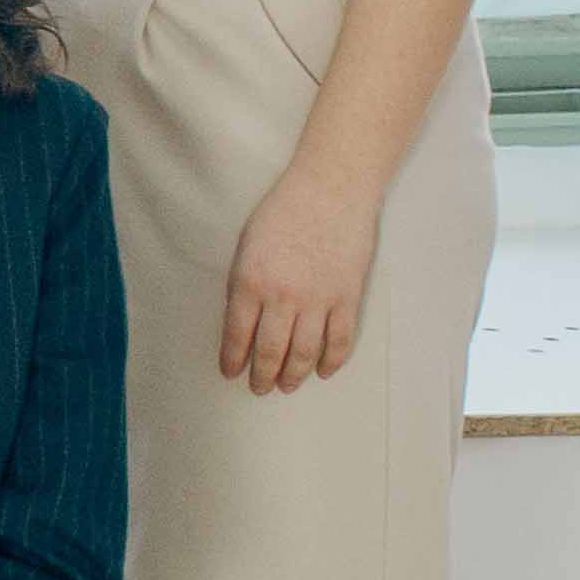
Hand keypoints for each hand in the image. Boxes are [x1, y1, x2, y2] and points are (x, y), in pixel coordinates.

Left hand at [216, 165, 380, 394]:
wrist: (330, 191)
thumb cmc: (283, 212)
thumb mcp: (246, 247)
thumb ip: (243, 285)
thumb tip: (243, 320)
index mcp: (250, 283)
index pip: (237, 335)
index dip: (234, 360)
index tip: (231, 374)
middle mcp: (283, 298)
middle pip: (271, 351)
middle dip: (262, 376)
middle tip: (259, 389)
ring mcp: (318, 300)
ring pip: (304, 353)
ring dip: (294, 375)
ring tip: (287, 386)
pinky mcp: (347, 298)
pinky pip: (340, 340)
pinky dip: (331, 360)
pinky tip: (322, 371)